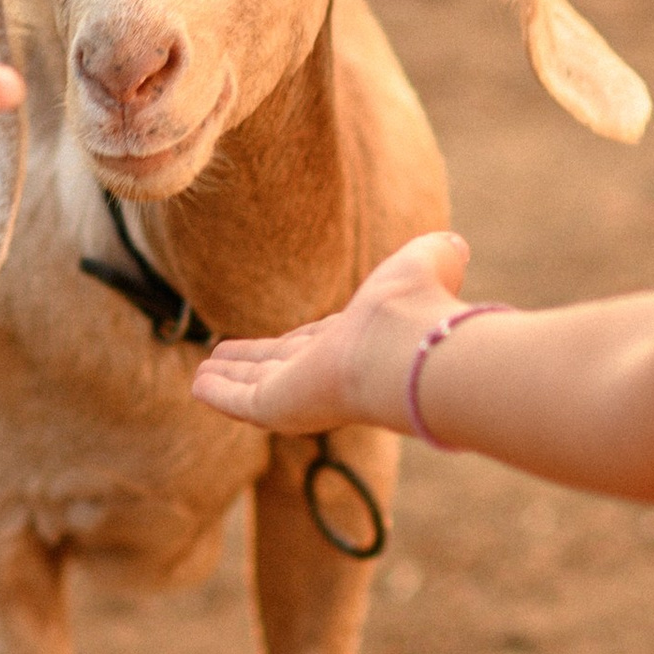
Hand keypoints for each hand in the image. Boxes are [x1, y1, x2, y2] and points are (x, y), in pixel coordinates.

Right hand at [193, 231, 470, 435]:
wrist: (406, 349)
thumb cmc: (418, 305)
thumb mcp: (427, 263)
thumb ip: (438, 255)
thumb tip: (456, 246)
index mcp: (355, 343)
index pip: (317, 345)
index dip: (296, 344)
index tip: (282, 344)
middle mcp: (327, 371)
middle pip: (280, 367)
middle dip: (253, 363)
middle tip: (223, 359)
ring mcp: (301, 392)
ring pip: (256, 385)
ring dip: (229, 378)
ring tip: (201, 372)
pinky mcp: (277, 407)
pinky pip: (241, 400)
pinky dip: (219, 394)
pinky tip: (197, 385)